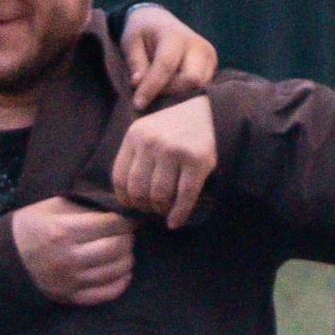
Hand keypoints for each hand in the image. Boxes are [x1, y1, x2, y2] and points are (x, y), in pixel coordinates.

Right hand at [12, 196, 135, 304]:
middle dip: (128, 238)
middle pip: (117, 247)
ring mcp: (69, 281)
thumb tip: (120, 209)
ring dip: (127, 258)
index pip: (111, 224)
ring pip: (116, 270)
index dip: (126, 219)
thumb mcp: (55, 207)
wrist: (7, 258)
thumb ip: (86, 208)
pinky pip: (106, 293)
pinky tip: (122, 272)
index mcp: (63, 231)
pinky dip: (121, 282)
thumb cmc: (33, 226)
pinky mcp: (69, 297)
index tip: (129, 218)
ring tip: (123, 250)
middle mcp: (68, 258)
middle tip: (126, 233)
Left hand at [111, 93, 219, 229]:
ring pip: (159, 196)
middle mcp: (152, 140)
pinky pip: (184, 197)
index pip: (119, 178)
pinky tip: (175, 222)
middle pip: (138, 190)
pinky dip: (179, 215)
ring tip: (165, 212)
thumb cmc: (177, 128)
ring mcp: (174, 149)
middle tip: (152, 210)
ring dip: (161, 211)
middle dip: (144, 207)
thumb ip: (136, 155)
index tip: (133, 206)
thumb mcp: (150, 131)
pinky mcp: (197, 160)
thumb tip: (126, 199)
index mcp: (136, 133)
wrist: (214, 111)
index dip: (125, 199)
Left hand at [117, 3, 219, 108]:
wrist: (159, 21)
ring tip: (161, 88)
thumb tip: (138, 83)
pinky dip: (186, 93)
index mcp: (176, 36)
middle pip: (192, 80)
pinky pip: (202, 88)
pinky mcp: (212, 66)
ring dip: (178, 94)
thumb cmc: (143, 33)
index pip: (166, 66)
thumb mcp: (131, 42)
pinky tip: (172, 88)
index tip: (137, 104)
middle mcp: (198, 45)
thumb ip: (135, 63)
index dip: (151, 88)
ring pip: (199, 87)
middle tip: (153, 92)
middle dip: (171, 92)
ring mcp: (208, 56)